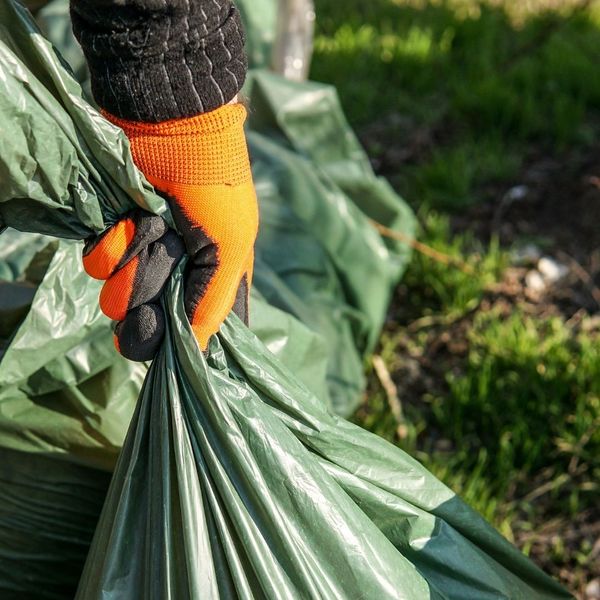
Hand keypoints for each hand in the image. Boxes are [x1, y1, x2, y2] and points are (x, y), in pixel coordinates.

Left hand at [83, 103, 257, 359]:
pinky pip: (97, 265)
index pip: (193, 331)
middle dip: (151, 292)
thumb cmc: (214, 189)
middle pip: (149, 322)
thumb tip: (195, 353)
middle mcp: (176, 275)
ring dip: (132, 263)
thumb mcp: (231, 246)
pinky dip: (111, 244)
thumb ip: (214, 303)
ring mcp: (143, 256)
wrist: (173, 127)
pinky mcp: (114, 237)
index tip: (168, 336)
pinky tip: (127, 219)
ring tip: (150, 227)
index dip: (177, 336)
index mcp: (212, 280)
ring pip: (118, 298)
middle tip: (164, 258)